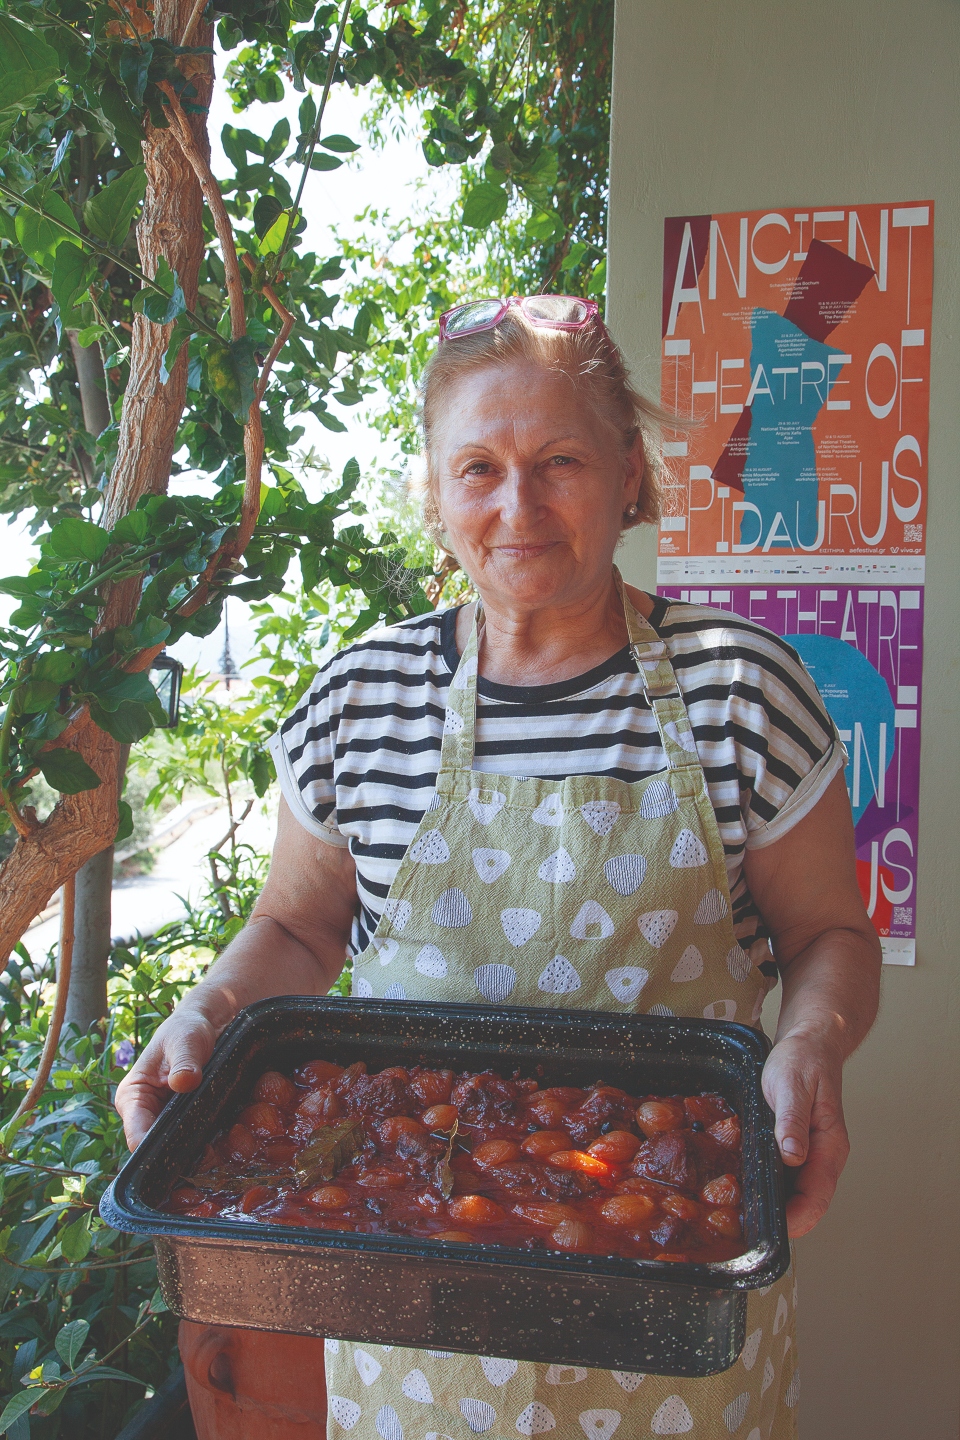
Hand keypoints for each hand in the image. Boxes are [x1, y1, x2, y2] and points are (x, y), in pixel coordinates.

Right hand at [115, 1006, 219, 1149]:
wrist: (204, 1024)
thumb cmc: (187, 1029)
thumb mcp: (186, 1041)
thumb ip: (184, 1062)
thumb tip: (183, 1082)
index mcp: (132, 1098)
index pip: (136, 1137)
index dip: (156, 1153)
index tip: (184, 1156)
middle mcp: (143, 1113)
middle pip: (155, 1147)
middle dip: (179, 1155)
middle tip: (210, 1158)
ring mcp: (162, 1118)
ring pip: (174, 1147)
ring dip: (194, 1150)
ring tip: (219, 1153)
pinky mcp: (182, 1119)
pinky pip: (189, 1138)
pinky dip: (203, 1140)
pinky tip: (222, 1144)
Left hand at [761, 1030, 850, 1238]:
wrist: (810, 1043)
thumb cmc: (804, 1060)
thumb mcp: (793, 1085)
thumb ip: (793, 1121)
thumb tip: (793, 1156)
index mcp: (830, 1147)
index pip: (816, 1198)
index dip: (796, 1220)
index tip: (771, 1231)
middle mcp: (822, 1157)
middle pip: (805, 1204)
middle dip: (780, 1222)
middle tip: (744, 1229)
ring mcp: (809, 1155)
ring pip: (793, 1193)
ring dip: (773, 1206)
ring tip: (738, 1215)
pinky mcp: (795, 1148)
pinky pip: (783, 1176)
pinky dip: (768, 1185)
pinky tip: (744, 1186)